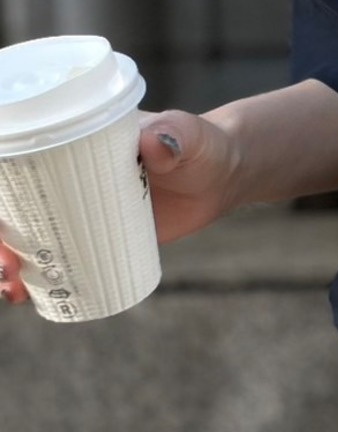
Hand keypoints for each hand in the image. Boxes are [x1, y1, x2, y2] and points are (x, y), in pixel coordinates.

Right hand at [0, 109, 243, 307]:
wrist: (222, 177)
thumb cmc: (202, 145)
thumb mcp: (188, 136)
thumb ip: (175, 135)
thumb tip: (156, 142)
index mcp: (72, 141)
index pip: (16, 163)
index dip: (0, 196)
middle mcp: (64, 175)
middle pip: (12, 206)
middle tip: (7, 267)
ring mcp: (77, 208)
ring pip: (26, 236)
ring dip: (7, 264)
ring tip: (14, 289)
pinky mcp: (95, 236)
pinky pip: (56, 256)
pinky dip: (37, 277)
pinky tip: (26, 296)